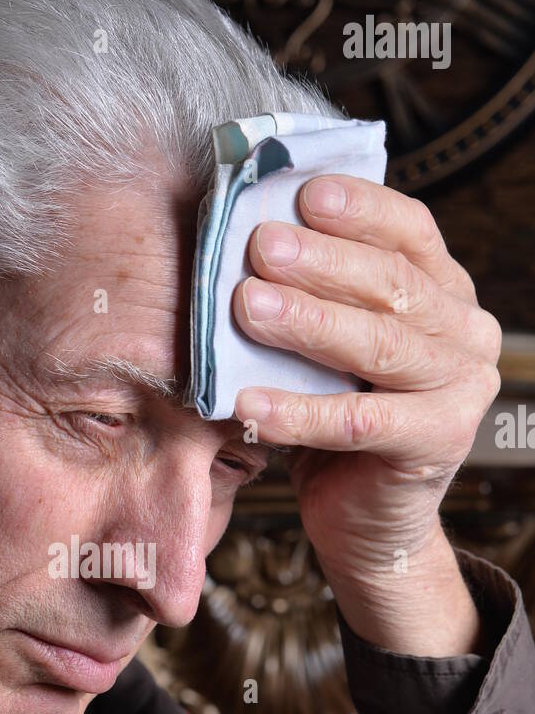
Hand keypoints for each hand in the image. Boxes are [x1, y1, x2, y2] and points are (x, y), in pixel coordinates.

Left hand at [232, 176, 501, 652]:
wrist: (366, 520)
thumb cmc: (336, 420)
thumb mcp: (325, 349)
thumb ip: (311, 296)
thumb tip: (246, 236)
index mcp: (444, 291)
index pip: (409, 231)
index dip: (360, 208)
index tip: (301, 193)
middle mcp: (466, 332)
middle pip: (392, 285)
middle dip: (321, 262)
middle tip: (259, 246)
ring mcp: (462, 389)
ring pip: (381, 346)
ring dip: (309, 322)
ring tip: (247, 306)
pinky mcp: (440, 444)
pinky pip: (361, 424)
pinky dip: (299, 413)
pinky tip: (248, 404)